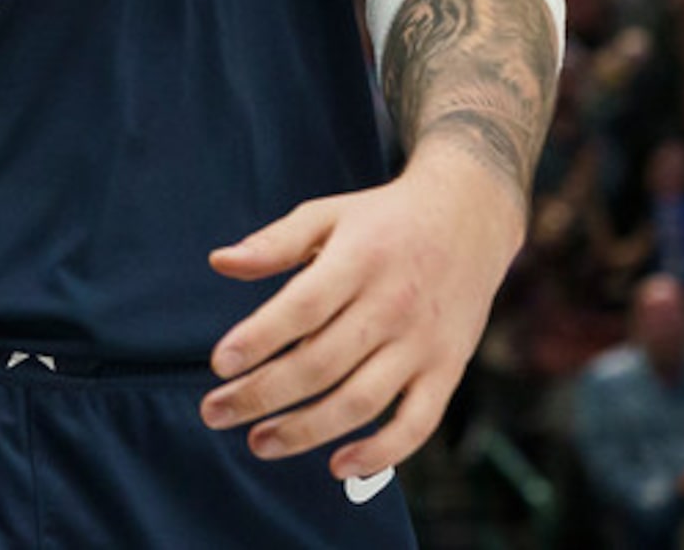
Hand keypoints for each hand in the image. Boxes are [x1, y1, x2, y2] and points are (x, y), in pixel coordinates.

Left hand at [200, 147, 525, 482]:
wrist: (470, 216)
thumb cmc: (383, 221)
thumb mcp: (329, 215)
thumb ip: (275, 242)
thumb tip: (219, 262)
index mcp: (359, 259)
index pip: (303, 307)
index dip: (259, 339)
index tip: (219, 365)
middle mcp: (393, 304)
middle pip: (321, 363)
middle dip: (261, 396)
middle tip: (214, 413)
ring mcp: (422, 342)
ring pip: (360, 401)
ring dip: (305, 431)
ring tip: (258, 442)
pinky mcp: (447, 369)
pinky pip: (417, 424)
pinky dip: (380, 454)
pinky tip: (337, 467)